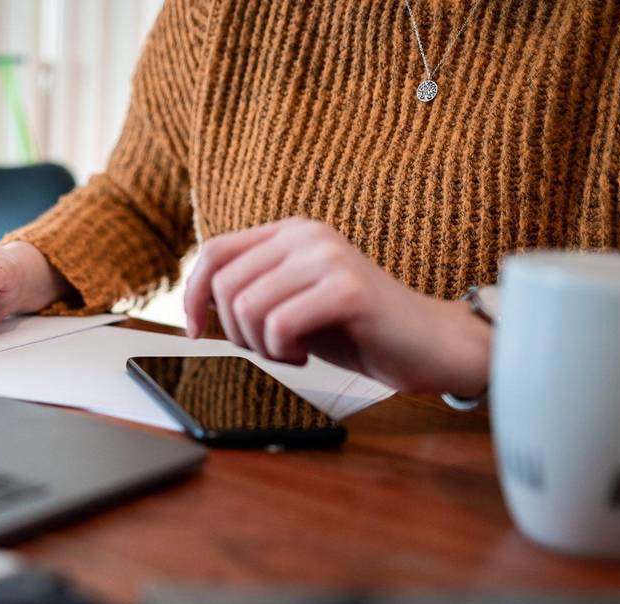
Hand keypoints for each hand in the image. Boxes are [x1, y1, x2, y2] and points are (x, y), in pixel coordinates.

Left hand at [183, 218, 490, 395]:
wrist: (428, 344)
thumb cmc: (357, 328)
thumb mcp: (293, 302)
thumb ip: (252, 290)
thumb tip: (195, 302)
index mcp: (290, 233)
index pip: (213, 253)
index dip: (191, 295)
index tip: (196, 331)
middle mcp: (307, 235)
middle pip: (226, 286)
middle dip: (236, 333)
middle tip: (272, 348)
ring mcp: (329, 258)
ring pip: (248, 308)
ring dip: (262, 346)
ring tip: (294, 351)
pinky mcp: (347, 290)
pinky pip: (280, 326)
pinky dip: (284, 352)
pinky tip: (308, 354)